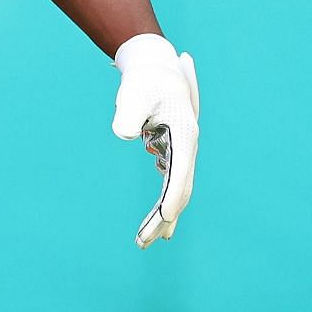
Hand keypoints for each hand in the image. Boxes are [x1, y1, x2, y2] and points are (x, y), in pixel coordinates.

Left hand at [112, 34, 199, 247]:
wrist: (155, 68)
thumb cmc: (145, 79)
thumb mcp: (135, 92)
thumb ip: (129, 113)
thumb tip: (124, 134)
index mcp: (184, 135)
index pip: (180, 174)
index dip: (172, 197)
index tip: (163, 219)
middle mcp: (187, 148)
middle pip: (179, 191)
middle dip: (162, 219)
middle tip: (143, 243)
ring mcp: (181, 152)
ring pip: (175, 191)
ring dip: (162, 217)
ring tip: (145, 241)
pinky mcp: (171, 152)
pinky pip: (169, 184)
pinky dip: (162, 203)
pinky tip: (155, 221)